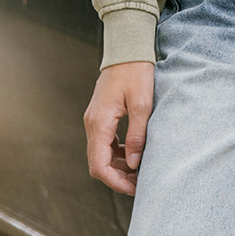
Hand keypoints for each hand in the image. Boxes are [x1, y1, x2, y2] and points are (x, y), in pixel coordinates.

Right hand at [84, 60, 154, 194]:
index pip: (99, 165)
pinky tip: (134, 152)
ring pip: (102, 154)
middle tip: (141, 182)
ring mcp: (95, 120)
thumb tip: (135, 162)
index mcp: (99, 123)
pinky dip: (118, 152)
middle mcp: (92, 124)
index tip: (134, 188)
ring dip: (119, 166)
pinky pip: (106, 142)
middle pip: (98, 163)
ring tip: (141, 170)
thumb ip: (137, 133)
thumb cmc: (135, 71)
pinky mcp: (102, 116)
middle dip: (118, 177)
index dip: (115, 181)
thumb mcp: (142, 103)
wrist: (127, 48)